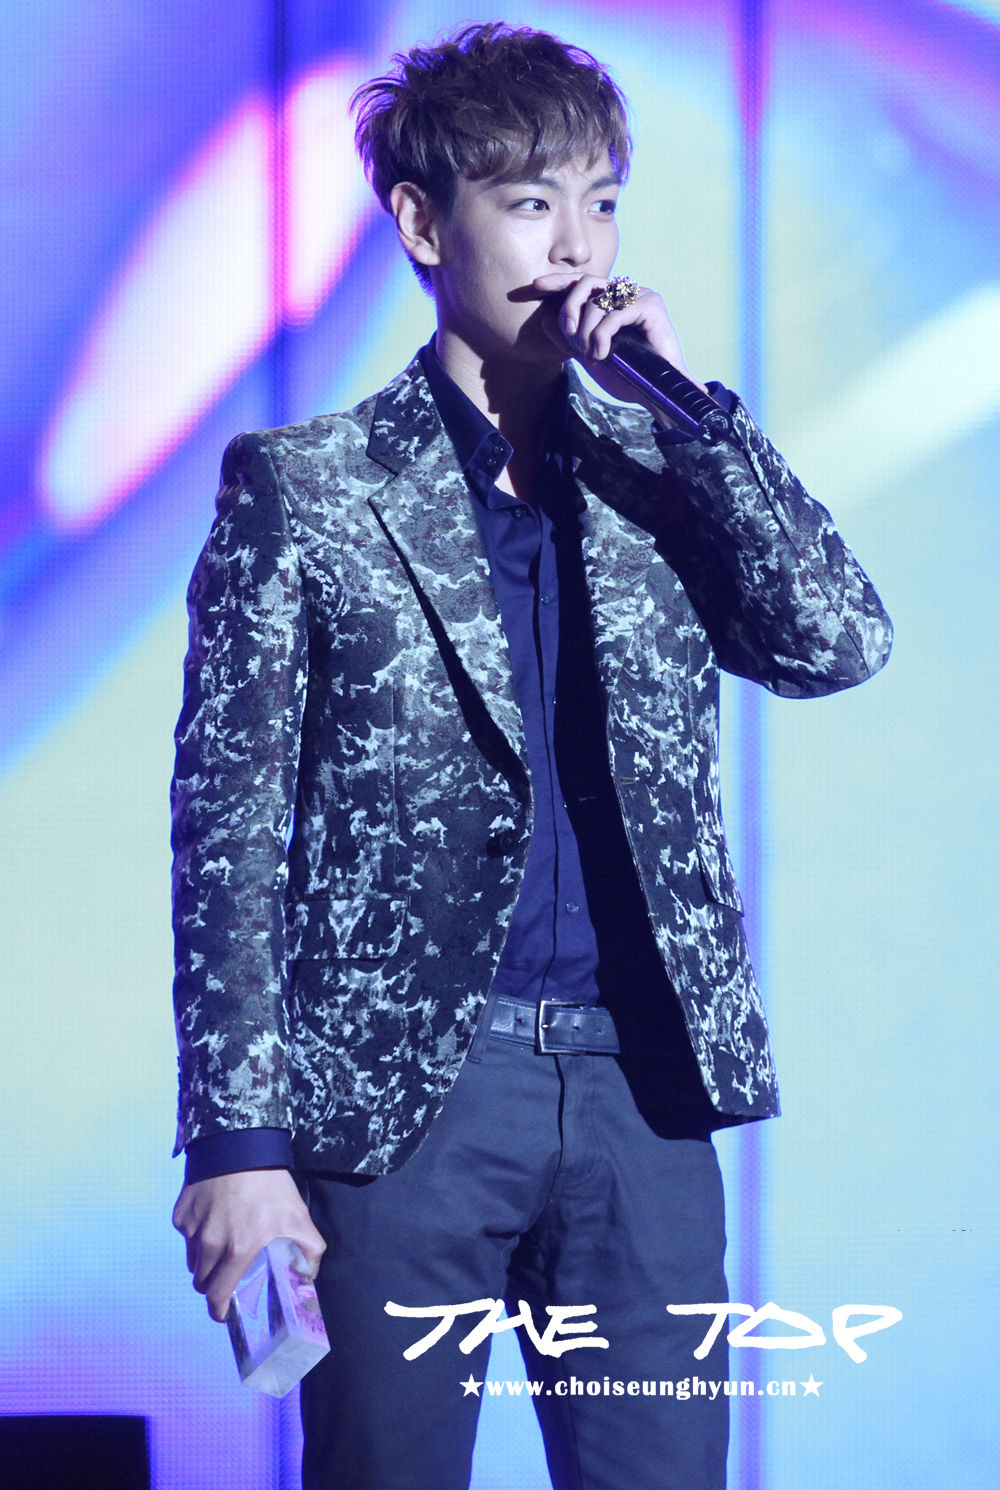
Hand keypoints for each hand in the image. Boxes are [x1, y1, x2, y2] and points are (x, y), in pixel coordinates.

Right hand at [172, 1168, 326, 1321]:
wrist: (240, 1144)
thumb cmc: (271, 1184)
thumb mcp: (299, 1218)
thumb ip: (308, 1253)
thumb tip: (307, 1280)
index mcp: (238, 1252)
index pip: (218, 1299)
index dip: (222, 1310)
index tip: (228, 1309)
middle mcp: (210, 1245)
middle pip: (202, 1284)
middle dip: (214, 1286)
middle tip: (228, 1275)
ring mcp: (192, 1229)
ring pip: (193, 1261)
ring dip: (205, 1261)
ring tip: (224, 1243)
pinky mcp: (181, 1215)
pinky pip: (186, 1237)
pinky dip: (196, 1236)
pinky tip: (213, 1219)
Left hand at [535, 272, 708, 417]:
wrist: (655, 393)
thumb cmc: (627, 377)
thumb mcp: (589, 357)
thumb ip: (568, 340)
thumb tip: (544, 320)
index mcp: (612, 301)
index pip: (582, 283)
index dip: (558, 282)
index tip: (535, 286)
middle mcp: (626, 293)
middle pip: (586, 283)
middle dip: (570, 307)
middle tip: (569, 333)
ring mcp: (640, 296)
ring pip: (599, 300)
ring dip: (586, 330)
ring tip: (590, 354)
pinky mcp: (651, 305)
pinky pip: (615, 313)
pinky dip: (602, 335)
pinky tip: (602, 354)